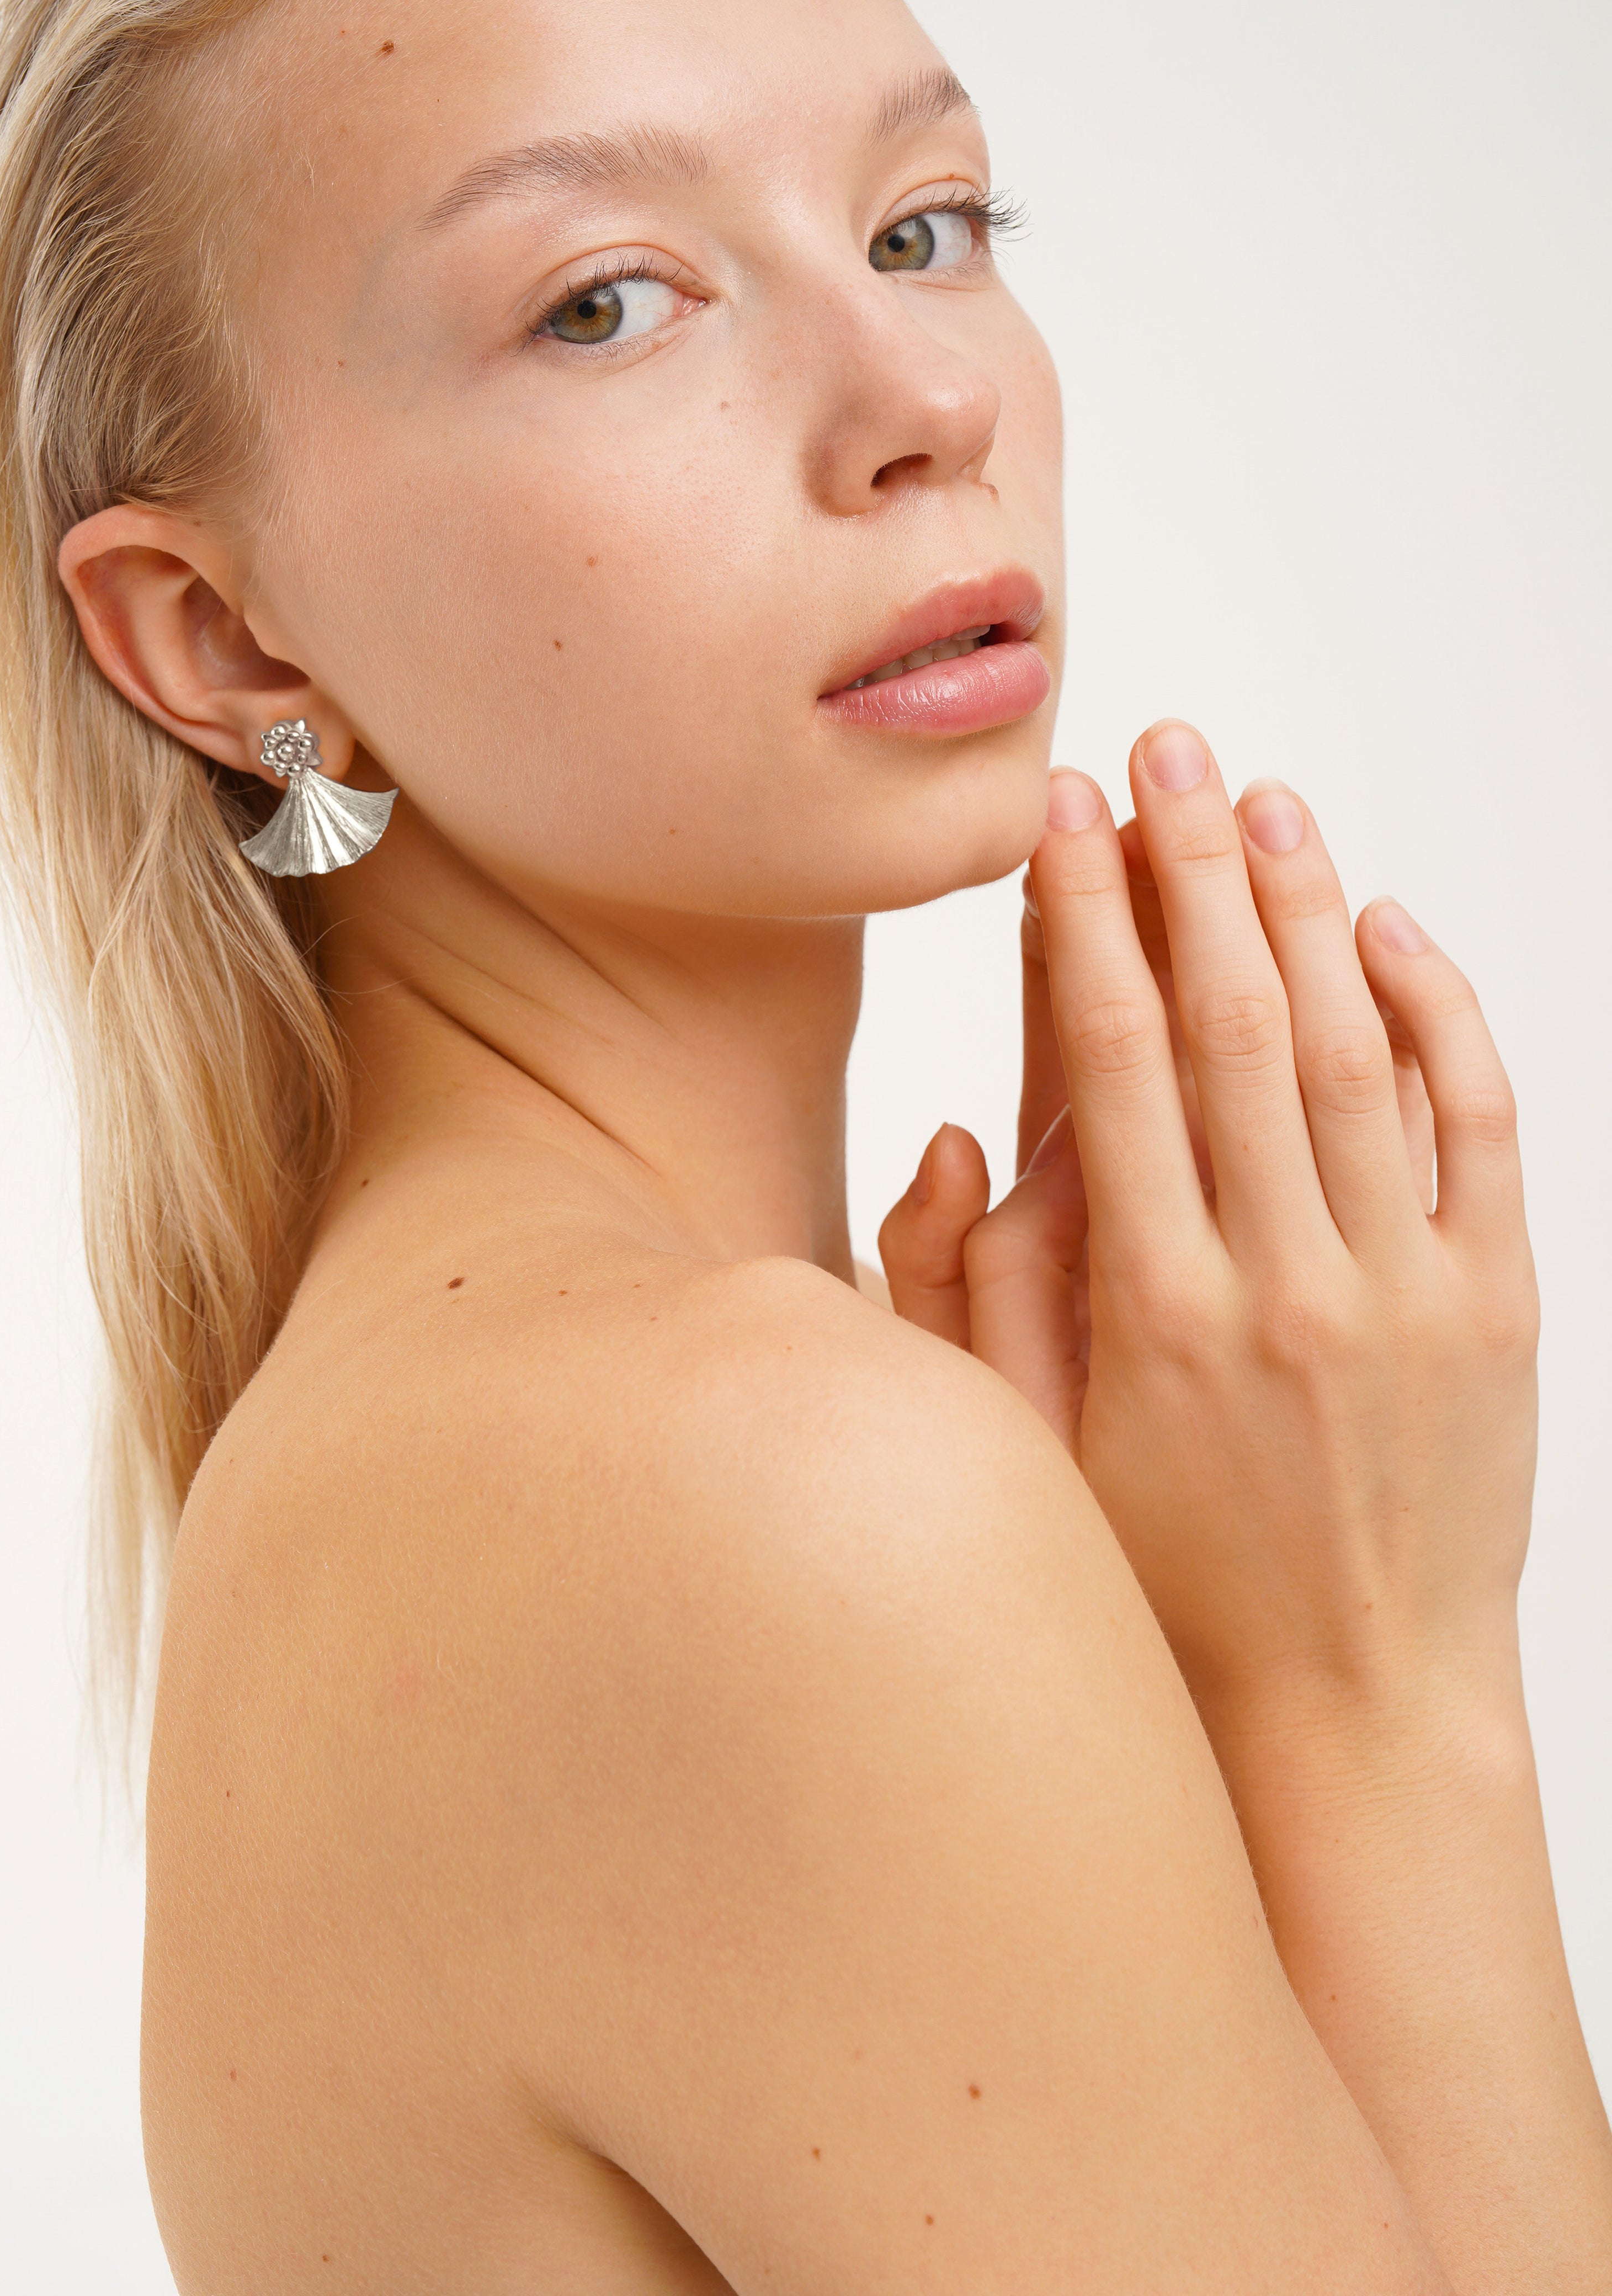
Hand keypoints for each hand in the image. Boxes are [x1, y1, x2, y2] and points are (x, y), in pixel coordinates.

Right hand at [880, 722, 1537, 1714]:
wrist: (1349, 1712)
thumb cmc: (1171, 1585)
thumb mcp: (1022, 1460)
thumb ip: (965, 1296)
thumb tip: (958, 1134)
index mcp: (1154, 1312)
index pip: (1115, 1058)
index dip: (1085, 917)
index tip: (1065, 816)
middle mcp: (1287, 1283)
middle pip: (1238, 1021)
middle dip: (1193, 866)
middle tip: (1169, 747)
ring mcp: (1409, 1292)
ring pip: (1359, 1049)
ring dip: (1307, 908)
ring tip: (1264, 799)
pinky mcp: (1500, 1310)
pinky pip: (1480, 1125)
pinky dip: (1442, 1013)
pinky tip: (1390, 927)